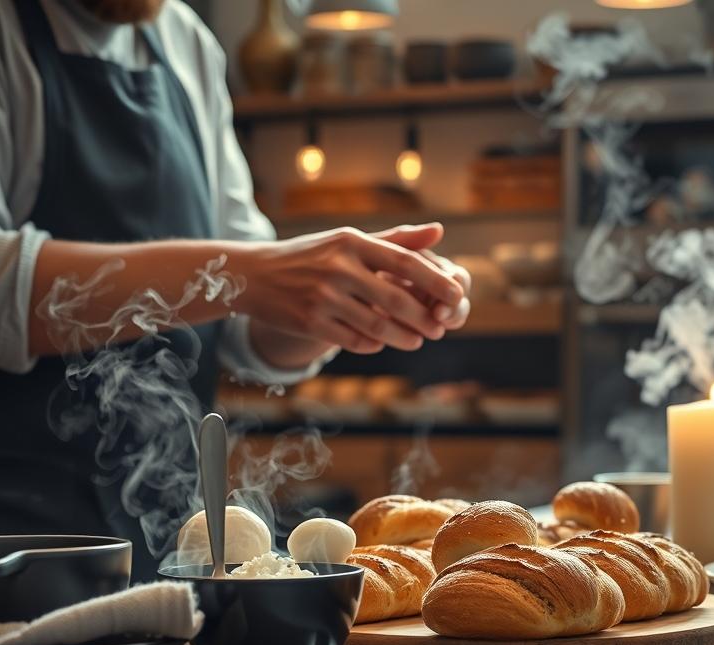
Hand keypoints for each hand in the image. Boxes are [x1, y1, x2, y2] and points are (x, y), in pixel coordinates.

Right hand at [231, 223, 462, 354]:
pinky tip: (381, 344)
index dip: (436, 281)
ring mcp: (323, 296)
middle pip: (395, 299)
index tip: (457, 295)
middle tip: (440, 328)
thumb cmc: (311, 256)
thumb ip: (395, 239)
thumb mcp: (348, 240)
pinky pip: (353, 340)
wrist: (255, 275)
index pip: (404, 262)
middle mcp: (339, 267)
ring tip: (417, 341)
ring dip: (403, 337)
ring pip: (377, 325)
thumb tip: (439, 232)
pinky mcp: (310, 321)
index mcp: (352, 242)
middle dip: (423, 318)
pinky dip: (372, 344)